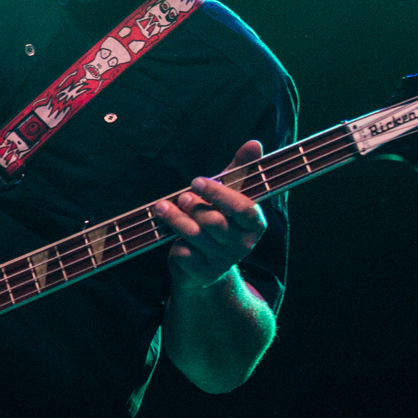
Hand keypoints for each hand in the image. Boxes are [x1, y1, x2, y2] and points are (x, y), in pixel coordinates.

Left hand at [151, 140, 266, 289]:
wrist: (205, 265)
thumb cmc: (218, 220)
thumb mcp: (229, 195)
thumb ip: (240, 170)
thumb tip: (255, 143)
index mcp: (255, 224)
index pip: (244, 209)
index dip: (219, 194)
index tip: (196, 181)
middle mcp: (243, 245)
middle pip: (214, 221)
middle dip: (193, 207)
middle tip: (181, 198)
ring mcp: (223, 261)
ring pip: (195, 235)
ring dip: (175, 219)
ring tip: (162, 208)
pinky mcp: (203, 273)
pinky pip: (184, 254)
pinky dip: (175, 243)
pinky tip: (172, 238)